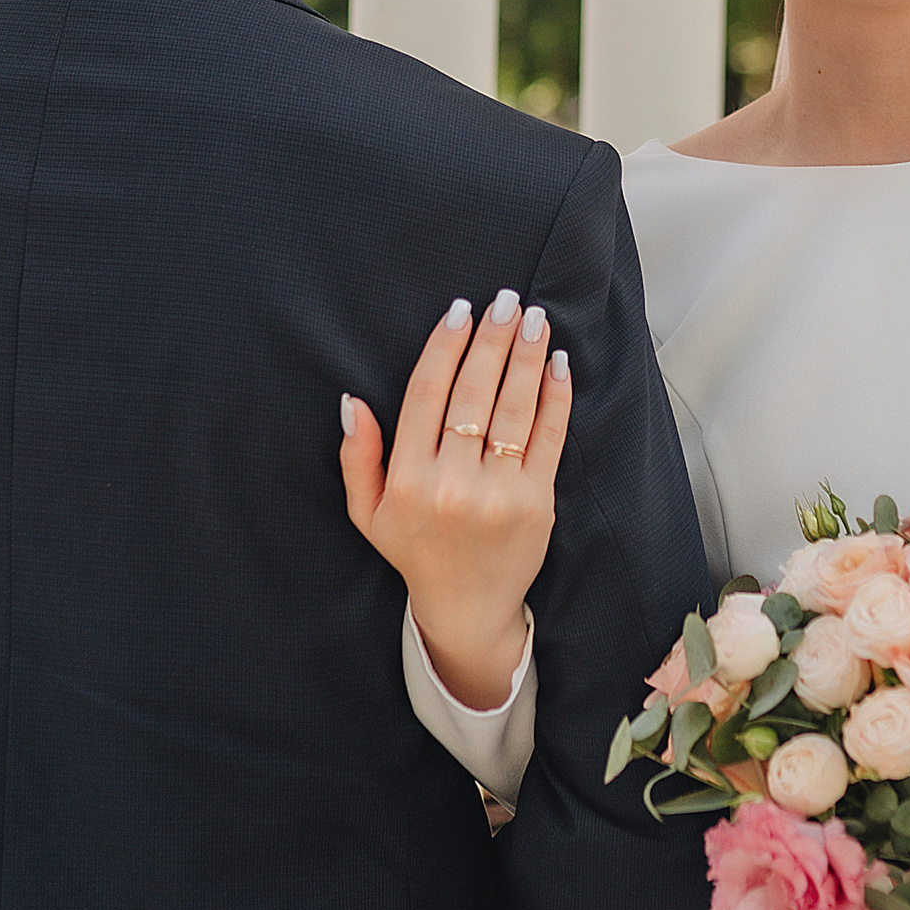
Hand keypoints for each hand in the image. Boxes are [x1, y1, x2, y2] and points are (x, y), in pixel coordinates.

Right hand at [339, 291, 573, 710]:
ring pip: (513, 410)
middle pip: (473, 394)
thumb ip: (358, 457)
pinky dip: (556, 398)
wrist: (467, 608)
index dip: (444, 347)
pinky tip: (557, 365)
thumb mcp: (368, 512)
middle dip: (491, 340)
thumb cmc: (416, 551)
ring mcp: (497, 493)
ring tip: (534, 319)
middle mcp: (451, 483)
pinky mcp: (536, 503)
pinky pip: (549, 439)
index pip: (426, 395)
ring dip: (526, 357)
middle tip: (504, 301)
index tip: (459, 311)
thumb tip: (352, 402)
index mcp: (408, 479)